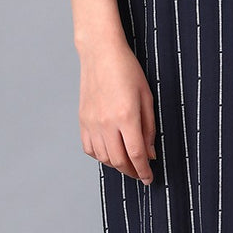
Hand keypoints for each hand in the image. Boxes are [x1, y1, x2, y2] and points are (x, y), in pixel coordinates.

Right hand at [78, 39, 156, 183]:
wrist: (100, 53)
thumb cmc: (127, 70)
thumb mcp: (147, 98)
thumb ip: (149, 129)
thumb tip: (149, 154)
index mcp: (126, 116)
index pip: (136, 154)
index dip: (144, 171)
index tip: (149, 179)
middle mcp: (106, 123)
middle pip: (119, 161)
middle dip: (132, 172)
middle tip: (141, 174)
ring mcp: (91, 123)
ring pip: (103, 158)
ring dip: (117, 166)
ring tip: (128, 163)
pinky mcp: (82, 120)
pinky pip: (89, 149)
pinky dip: (100, 156)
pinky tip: (110, 153)